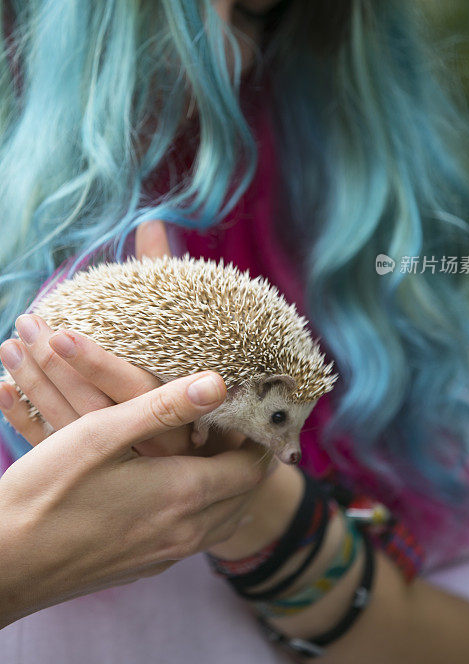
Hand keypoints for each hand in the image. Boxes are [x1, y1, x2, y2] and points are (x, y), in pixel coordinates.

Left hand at [0, 220, 210, 456]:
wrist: (223, 468)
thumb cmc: (209, 381)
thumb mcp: (195, 332)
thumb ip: (167, 279)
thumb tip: (153, 221)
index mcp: (178, 408)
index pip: (131, 386)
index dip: (94, 363)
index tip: (61, 334)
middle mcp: (150, 439)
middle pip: (93, 406)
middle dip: (53, 368)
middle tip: (23, 327)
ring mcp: (123, 462)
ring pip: (69, 428)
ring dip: (35, 388)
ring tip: (7, 351)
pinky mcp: (101, 471)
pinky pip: (56, 449)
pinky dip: (26, 422)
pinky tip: (3, 393)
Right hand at [0, 372, 271, 629]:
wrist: (4, 564)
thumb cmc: (48, 492)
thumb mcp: (103, 434)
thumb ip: (165, 407)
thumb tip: (219, 383)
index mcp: (184, 495)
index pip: (252, 467)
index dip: (258, 438)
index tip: (249, 412)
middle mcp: (185, 532)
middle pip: (244, 494)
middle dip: (247, 458)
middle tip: (234, 425)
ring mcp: (165, 555)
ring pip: (221, 518)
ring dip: (227, 484)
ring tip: (210, 449)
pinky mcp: (145, 566)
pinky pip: (195, 534)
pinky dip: (203, 507)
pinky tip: (176, 484)